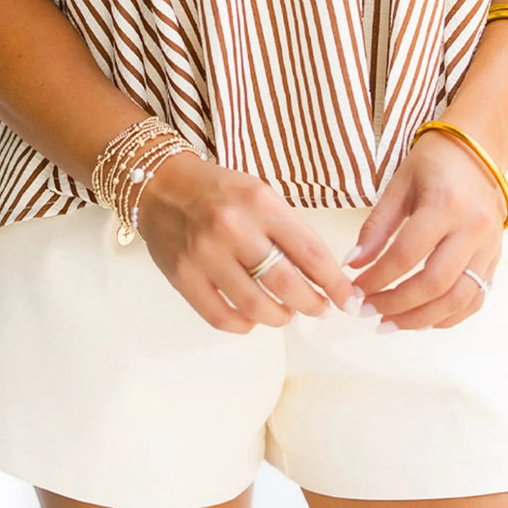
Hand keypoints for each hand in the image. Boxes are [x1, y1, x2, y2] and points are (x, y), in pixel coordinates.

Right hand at [134, 150, 362, 333]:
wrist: (161, 183)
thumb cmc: (218, 190)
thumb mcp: (259, 194)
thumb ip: (286, 230)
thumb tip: (321, 275)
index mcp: (260, 201)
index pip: (310, 251)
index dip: (334, 282)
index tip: (347, 299)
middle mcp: (233, 226)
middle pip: (286, 284)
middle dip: (311, 304)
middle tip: (318, 308)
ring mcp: (205, 253)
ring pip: (255, 306)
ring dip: (279, 317)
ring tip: (285, 312)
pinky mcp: (182, 275)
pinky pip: (220, 316)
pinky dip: (243, 324)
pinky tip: (251, 318)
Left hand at [342, 128, 506, 329]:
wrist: (477, 151)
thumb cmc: (433, 164)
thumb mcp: (399, 185)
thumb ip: (376, 226)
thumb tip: (353, 265)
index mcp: (445, 205)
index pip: (406, 255)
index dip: (377, 278)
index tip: (354, 290)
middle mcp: (473, 230)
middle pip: (434, 284)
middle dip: (397, 305)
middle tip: (369, 312)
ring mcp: (489, 247)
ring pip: (458, 299)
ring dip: (421, 319)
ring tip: (390, 324)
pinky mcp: (495, 258)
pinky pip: (475, 299)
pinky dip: (448, 316)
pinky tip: (421, 319)